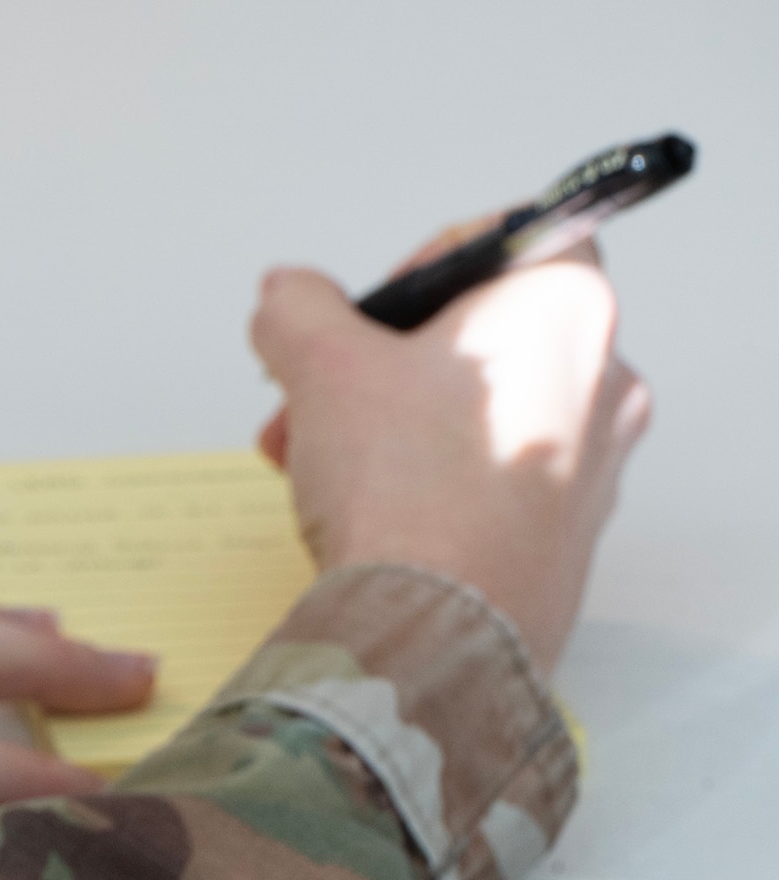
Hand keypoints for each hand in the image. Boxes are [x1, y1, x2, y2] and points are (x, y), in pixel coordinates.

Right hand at [250, 243, 651, 673]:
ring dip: (389, 429)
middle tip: (317, 400)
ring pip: (478, 418)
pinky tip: (363, 518)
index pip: (508, 241)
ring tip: (318, 468)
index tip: (366, 320)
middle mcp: (602, 383)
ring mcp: (591, 468)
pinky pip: (486, 488)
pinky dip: (425, 487)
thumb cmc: (407, 488)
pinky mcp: (564, 540)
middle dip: (379, 367)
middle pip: (481, 340)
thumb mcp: (321, 366)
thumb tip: (287, 295)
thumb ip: (297, 310)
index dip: (423, 268)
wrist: (438, 629)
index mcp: (564, 311)